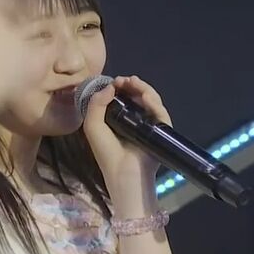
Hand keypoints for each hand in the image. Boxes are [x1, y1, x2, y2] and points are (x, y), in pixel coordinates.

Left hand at [81, 75, 171, 194]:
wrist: (123, 173)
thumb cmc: (107, 153)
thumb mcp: (93, 126)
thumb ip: (96, 104)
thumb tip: (110, 86)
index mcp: (120, 119)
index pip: (124, 97)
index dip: (121, 87)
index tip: (117, 81)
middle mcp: (136, 120)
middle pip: (139, 96)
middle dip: (133, 85)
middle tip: (126, 80)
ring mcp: (150, 125)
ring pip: (152, 101)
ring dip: (144, 89)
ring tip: (135, 83)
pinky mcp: (161, 130)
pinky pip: (161, 112)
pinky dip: (155, 102)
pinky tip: (145, 96)